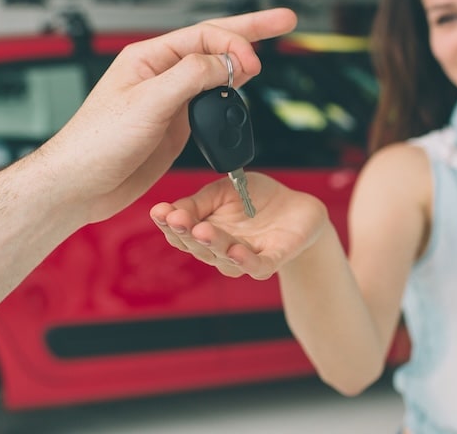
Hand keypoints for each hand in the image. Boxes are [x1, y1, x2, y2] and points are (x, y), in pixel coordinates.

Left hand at [41, 8, 296, 224]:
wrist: (80, 185)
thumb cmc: (96, 142)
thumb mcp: (147, 103)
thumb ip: (190, 77)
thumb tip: (228, 62)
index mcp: (148, 58)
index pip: (202, 35)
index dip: (234, 41)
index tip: (254, 60)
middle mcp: (160, 74)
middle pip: (213, 44)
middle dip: (250, 31)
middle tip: (285, 20)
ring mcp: (169, 99)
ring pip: (214, 72)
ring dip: (241, 63)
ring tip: (266, 55)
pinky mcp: (174, 125)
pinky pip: (208, 101)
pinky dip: (230, 94)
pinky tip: (242, 90)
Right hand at [150, 173, 328, 279]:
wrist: (297, 208)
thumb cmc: (256, 199)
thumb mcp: (222, 191)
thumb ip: (197, 202)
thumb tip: (169, 210)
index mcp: (206, 231)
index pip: (181, 234)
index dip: (168, 224)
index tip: (159, 211)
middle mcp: (221, 249)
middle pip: (199, 247)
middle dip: (187, 233)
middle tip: (178, 219)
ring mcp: (246, 256)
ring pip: (225, 258)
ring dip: (213, 245)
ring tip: (202, 231)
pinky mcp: (272, 259)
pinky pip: (258, 266)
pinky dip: (247, 262)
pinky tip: (237, 252)